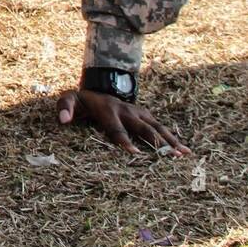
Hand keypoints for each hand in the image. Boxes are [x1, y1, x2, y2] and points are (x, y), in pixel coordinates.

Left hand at [56, 89, 190, 156]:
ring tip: (184, 155)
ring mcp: (138, 112)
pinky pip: (160, 127)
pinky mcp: (145, 114)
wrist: (95, 89)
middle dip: (157, 143)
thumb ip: (64, 108)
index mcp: (108, 110)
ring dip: (170, 141)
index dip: (125, 142)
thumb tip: (63, 120)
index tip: (135, 155)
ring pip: (157, 127)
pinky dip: (173, 138)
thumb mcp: (68, 100)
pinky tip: (184, 151)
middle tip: (170, 157)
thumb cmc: (80, 101)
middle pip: (144, 129)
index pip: (117, 129)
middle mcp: (127, 111)